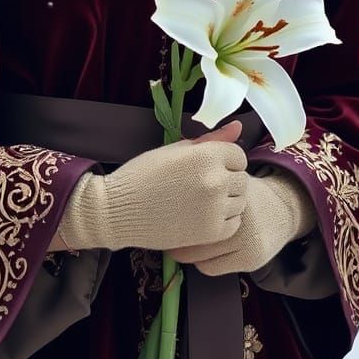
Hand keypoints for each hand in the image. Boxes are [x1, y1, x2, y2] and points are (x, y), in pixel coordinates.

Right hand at [55, 120, 247, 252]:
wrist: (117, 210)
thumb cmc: (143, 174)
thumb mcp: (175, 149)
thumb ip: (211, 139)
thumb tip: (238, 126)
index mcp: (207, 156)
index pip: (239, 155)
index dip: (224, 160)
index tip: (206, 167)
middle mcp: (215, 181)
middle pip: (241, 178)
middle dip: (227, 180)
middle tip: (201, 185)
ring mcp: (215, 209)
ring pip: (240, 202)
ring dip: (226, 201)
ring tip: (200, 201)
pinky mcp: (210, 232)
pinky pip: (234, 224)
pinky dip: (223, 221)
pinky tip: (202, 216)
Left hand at [167, 167, 316, 275]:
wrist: (283, 209)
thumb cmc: (244, 191)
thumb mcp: (228, 172)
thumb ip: (204, 165)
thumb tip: (166, 169)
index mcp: (230, 182)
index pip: (188, 201)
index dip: (173, 208)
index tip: (166, 211)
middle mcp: (240, 209)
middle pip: (191, 230)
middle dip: (176, 232)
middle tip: (168, 230)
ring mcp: (247, 237)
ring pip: (198, 253)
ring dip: (187, 250)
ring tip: (182, 242)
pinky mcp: (250, 258)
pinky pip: (210, 268)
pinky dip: (202, 261)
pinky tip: (201, 251)